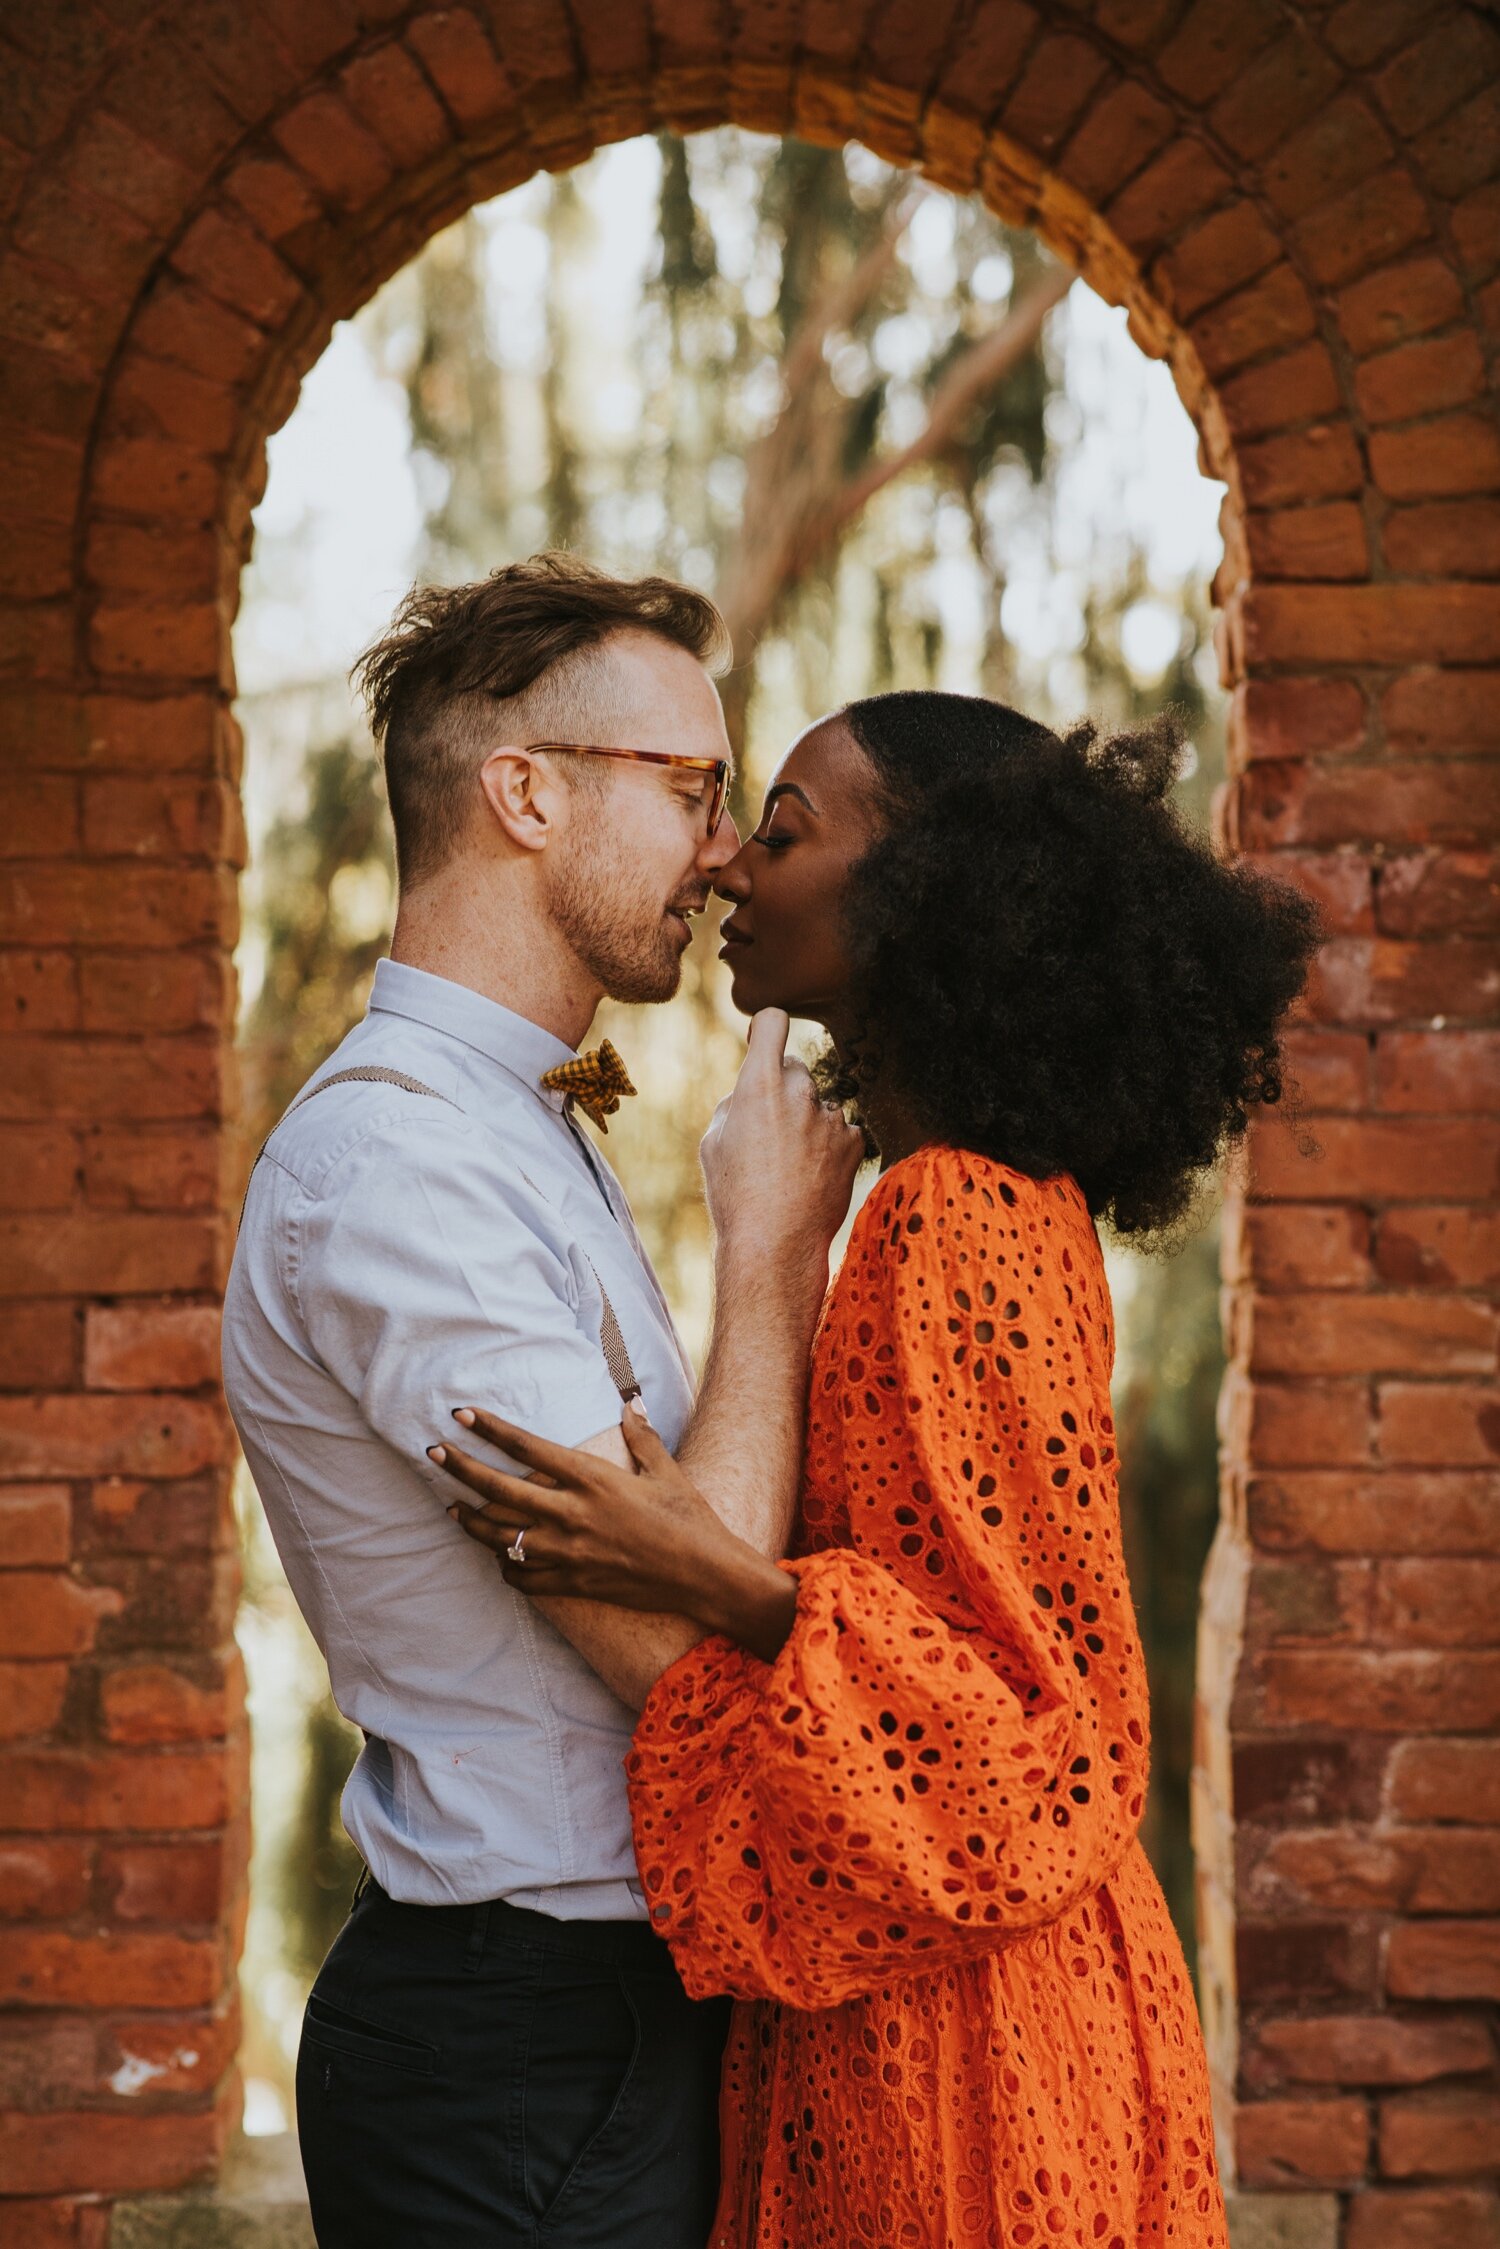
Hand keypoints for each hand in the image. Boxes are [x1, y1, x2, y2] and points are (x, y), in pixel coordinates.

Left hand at [428, 1402, 796, 1659]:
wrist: (705, 1576)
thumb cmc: (689, 1518)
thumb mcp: (666, 1471)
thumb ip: (641, 1437)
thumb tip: (630, 1404)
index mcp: (594, 1479)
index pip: (528, 1448)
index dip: (491, 1429)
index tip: (462, 1414)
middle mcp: (574, 1515)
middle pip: (500, 1491)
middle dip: (461, 1469)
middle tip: (434, 1453)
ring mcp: (570, 1553)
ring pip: (501, 1538)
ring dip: (472, 1521)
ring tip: (454, 1508)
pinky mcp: (575, 1584)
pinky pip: (524, 1579)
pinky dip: (505, 1567)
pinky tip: (497, 1557)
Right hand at [700, 1009, 862, 1282]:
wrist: (774, 1244)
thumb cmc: (734, 1195)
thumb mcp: (713, 1142)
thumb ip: (736, 1103)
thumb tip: (750, 1091)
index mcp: (758, 1084)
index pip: (772, 1021)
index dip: (766, 1029)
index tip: (762, 1041)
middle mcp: (799, 1092)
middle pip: (795, 1069)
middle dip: (783, 1090)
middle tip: (769, 1132)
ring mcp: (831, 1117)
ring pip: (818, 1105)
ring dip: (808, 1122)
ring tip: (790, 1166)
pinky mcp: (853, 1142)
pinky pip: (842, 1130)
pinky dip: (830, 1146)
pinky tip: (812, 1175)